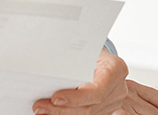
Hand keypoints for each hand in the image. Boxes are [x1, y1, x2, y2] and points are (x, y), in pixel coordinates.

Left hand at [32, 49, 157, 113]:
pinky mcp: (103, 108)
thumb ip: (72, 59)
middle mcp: (118, 88)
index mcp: (116, 69)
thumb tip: (45, 64)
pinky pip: (84, 113)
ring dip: (61, 113)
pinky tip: (50, 111)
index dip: (76, 98)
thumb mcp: (84, 48)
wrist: (99, 54)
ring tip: (42, 109)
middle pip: (89, 106)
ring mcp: (112, 101)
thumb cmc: (90, 49)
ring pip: (86, 113)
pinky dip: (66, 112)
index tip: (55, 98)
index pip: (97, 90)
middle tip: (39, 106)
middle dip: (62, 109)